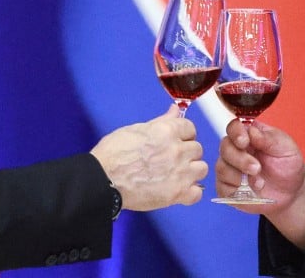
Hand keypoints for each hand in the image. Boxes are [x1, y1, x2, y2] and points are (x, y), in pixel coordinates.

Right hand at [90, 104, 206, 210]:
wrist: (103, 180)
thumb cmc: (113, 154)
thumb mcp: (135, 129)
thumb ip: (160, 121)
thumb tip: (175, 110)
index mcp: (167, 131)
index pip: (190, 128)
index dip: (182, 135)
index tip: (175, 141)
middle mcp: (177, 150)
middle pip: (197, 148)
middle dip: (186, 153)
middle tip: (171, 160)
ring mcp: (179, 173)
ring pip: (201, 169)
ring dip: (191, 171)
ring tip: (176, 175)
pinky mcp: (176, 194)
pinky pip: (197, 193)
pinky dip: (189, 193)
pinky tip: (178, 190)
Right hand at [216, 119, 304, 249]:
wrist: (292, 192)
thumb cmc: (288, 165)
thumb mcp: (285, 147)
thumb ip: (268, 138)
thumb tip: (251, 130)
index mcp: (249, 135)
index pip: (234, 127)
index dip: (236, 133)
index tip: (245, 142)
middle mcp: (236, 150)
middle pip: (225, 147)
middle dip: (240, 159)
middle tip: (257, 168)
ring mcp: (230, 169)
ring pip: (222, 167)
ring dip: (240, 176)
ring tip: (260, 183)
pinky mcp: (228, 188)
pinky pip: (222, 187)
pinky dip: (236, 190)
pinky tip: (251, 191)